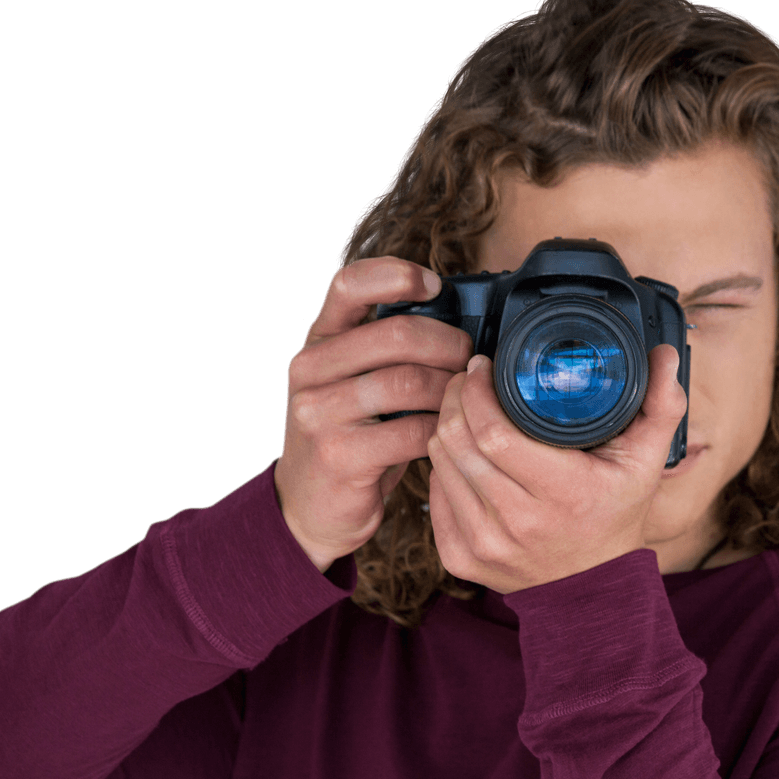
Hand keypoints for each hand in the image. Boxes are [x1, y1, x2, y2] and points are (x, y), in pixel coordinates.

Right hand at [273, 256, 473, 571]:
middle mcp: (310, 369)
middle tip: (469, 359)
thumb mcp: (354, 379)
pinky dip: (441, 430)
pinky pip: (410, 432)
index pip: (348, 284)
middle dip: (448, 343)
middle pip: (396, 334)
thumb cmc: (351, 432)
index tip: (434, 285)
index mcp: (318, 340)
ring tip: (463, 397)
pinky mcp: (338, 455)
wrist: (311, 503)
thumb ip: (387, 348)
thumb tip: (460, 319)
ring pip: (408, 382)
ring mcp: (318, 413)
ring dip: (450, 389)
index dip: (396, 275)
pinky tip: (447, 432)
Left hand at [427, 343, 686, 593]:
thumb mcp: (646, 464)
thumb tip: (665, 355)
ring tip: (463, 412)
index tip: (480, 367)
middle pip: (457, 442)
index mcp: (562, 493)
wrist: (591, 592)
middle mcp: (517, 523)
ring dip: (445, 429)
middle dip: (455, 399)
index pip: (494, 432)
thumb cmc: (615, 518)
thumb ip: (661, 407)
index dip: (477, 391)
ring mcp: (484, 545)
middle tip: (467, 381)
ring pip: (439, 463)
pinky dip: (443, 467)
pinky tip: (462, 456)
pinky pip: (433, 495)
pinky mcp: (460, 558)